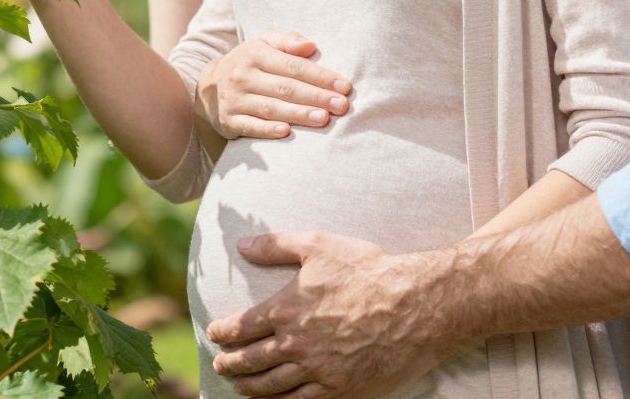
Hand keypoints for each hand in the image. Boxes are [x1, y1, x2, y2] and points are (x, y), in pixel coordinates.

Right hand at [195, 33, 352, 138]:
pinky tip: (286, 132)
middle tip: (341, 105)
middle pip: (285, 88)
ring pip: (271, 108)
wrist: (208, 85)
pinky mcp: (229, 120)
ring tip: (323, 118)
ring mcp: (234, 99)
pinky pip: (250, 126)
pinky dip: (267, 130)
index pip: (293, 66)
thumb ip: (287, 41)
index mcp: (255, 54)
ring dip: (298, 114)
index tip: (344, 86)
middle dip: (316, 96)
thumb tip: (311, 46)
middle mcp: (243, 76)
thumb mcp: (263, 43)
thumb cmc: (249, 63)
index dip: (320, 76)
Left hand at [206, 233, 441, 397]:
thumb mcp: (318, 246)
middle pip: (248, 361)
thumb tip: (242, 245)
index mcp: (284, 310)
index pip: (239, 328)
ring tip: (239, 385)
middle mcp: (294, 345)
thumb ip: (276, 246)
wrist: (413, 306)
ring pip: (268, 387)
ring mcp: (314, 371)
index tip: (215, 334)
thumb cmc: (368, 272)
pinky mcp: (336, 390)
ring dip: (247, 387)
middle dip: (229, 364)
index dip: (221, 333)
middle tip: (220, 365)